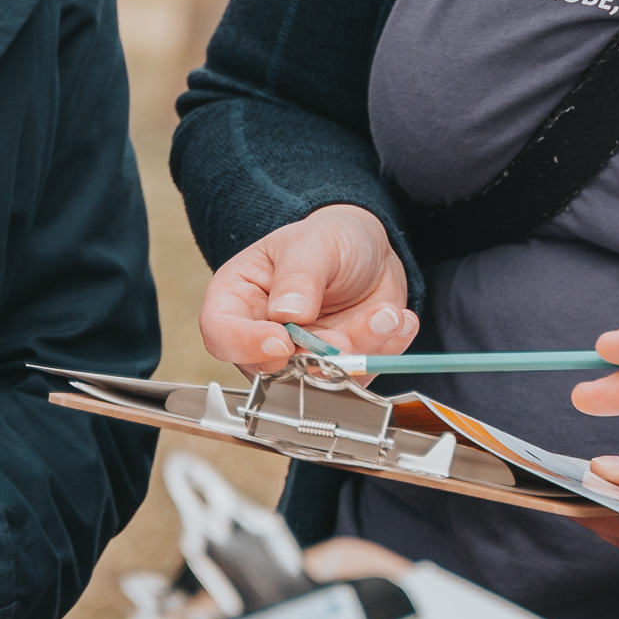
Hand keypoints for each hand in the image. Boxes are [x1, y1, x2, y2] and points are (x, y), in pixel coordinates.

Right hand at [198, 204, 416, 373]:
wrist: (368, 251)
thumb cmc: (326, 240)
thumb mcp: (312, 244)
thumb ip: (298, 276)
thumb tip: (287, 314)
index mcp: (237, 299)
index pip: (222, 334)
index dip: (247, 346)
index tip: (281, 342)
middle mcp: (262, 336)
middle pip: (271, 370)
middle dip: (315, 358)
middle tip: (348, 338)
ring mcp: (301, 358)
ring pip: (320, 378)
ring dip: (359, 352)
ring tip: (386, 316)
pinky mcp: (336, 370)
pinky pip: (358, 377)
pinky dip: (383, 353)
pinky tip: (396, 321)